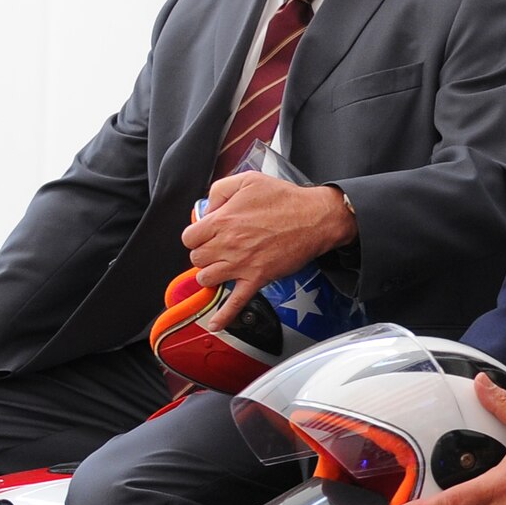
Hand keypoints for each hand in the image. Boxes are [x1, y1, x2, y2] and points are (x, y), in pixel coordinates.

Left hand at [180, 174, 354, 331]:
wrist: (316, 218)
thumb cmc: (286, 199)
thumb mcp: (248, 180)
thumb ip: (219, 190)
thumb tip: (208, 207)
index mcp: (223, 220)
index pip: (189, 237)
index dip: (196, 236)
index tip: (206, 234)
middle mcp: (228, 244)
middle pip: (196, 258)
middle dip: (203, 254)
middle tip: (216, 249)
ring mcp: (241, 264)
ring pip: (207, 278)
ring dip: (210, 275)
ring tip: (220, 268)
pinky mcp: (257, 278)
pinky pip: (235, 302)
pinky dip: (224, 315)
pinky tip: (215, 323)